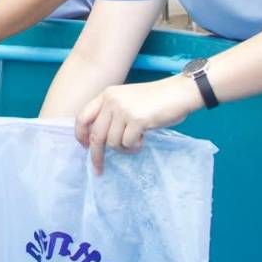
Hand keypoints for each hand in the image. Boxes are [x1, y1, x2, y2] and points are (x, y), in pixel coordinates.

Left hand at [74, 75, 199, 174]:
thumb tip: (98, 140)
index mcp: (107, 94)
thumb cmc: (157, 100)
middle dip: (96, 155)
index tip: (85, 148)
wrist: (180, 92)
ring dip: (124, 148)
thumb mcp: (128, 100)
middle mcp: (112, 100)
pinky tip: (143, 139)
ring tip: (136, 142)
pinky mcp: (137, 119)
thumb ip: (112, 114)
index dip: (81, 135)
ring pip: (112, 142)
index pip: (83, 117)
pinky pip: (128, 143)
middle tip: (99, 168)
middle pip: (95, 135)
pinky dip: (135, 146)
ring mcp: (123, 109)